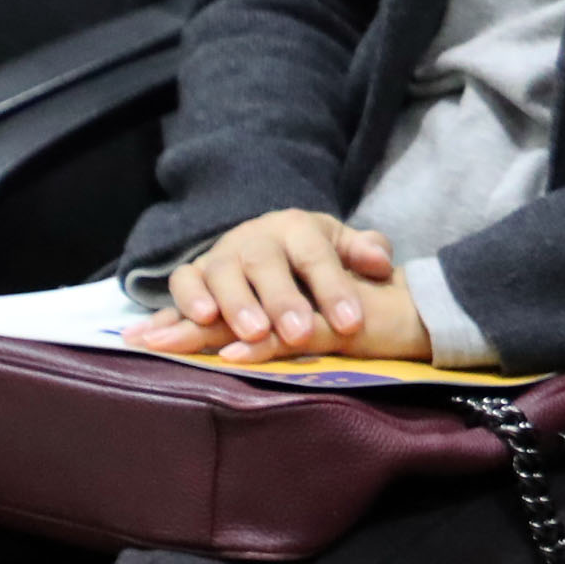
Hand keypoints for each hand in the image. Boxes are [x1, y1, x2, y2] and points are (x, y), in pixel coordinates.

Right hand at [130, 209, 425, 363]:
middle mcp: (256, 238)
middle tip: (300, 334)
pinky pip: (182, 282)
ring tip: (253, 333)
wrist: (263, 242)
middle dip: (282, 299)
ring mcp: (221, 254)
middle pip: (266, 263)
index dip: (335, 288)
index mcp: (298, 228)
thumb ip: (364, 253)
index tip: (352, 324)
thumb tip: (381, 261)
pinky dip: (186, 301)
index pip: (318, 256)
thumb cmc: (310, 256)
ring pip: (222, 273)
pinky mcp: (192, 273)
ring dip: (235, 304)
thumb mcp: (341, 247)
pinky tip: (196, 323)